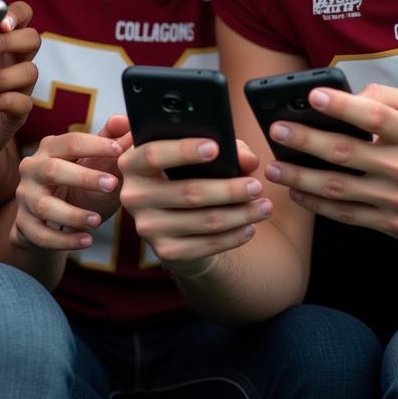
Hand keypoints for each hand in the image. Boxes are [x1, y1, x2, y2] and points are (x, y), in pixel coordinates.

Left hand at [0, 0, 41, 163]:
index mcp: (1, 42)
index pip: (21, 15)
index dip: (15, 14)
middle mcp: (15, 60)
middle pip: (32, 38)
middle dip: (10, 40)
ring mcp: (19, 87)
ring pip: (30, 71)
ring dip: (5, 73)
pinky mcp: (17, 113)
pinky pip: (23, 103)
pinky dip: (4, 100)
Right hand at [11, 115, 130, 252]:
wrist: (51, 220)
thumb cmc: (79, 185)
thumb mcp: (95, 163)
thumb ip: (110, 141)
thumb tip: (124, 120)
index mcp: (50, 148)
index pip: (70, 142)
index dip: (95, 145)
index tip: (120, 151)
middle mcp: (32, 169)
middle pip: (53, 169)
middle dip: (84, 177)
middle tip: (112, 184)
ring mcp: (25, 198)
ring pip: (45, 206)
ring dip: (72, 214)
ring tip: (97, 221)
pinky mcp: (24, 226)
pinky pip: (42, 235)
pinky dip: (64, 241)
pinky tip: (86, 240)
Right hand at [117, 136, 271, 277]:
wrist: (170, 221)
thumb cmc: (184, 175)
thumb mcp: (196, 157)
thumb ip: (224, 150)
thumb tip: (248, 160)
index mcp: (132, 164)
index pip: (153, 155)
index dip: (183, 150)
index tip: (216, 147)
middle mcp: (133, 196)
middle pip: (188, 192)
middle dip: (229, 189)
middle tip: (257, 185)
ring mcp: (148, 227)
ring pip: (203, 220)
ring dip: (240, 214)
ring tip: (264, 206)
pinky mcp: (165, 251)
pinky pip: (206, 244)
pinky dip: (233, 235)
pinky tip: (250, 226)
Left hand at [264, 82, 397, 241]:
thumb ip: (385, 97)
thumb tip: (346, 96)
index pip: (375, 117)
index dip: (343, 107)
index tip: (313, 97)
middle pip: (347, 152)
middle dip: (306, 141)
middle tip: (277, 132)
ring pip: (339, 188)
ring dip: (301, 177)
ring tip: (274, 167)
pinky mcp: (393, 224)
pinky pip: (347, 215)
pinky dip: (318, 204)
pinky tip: (297, 192)